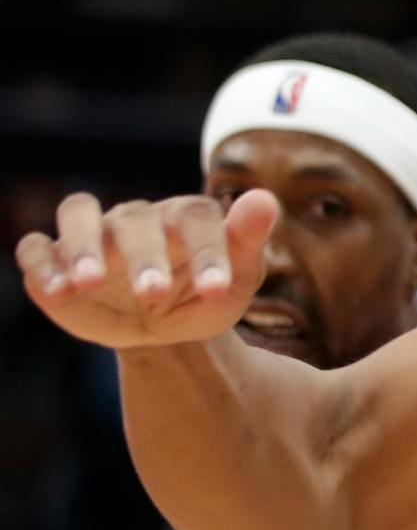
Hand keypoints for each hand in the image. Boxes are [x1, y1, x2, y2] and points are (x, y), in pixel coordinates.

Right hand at [15, 189, 277, 349]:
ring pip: (78, 215)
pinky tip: (57, 290)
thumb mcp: (236, 281)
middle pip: (135, 220)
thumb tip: (265, 198)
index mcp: (185, 218)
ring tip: (90, 280)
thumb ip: (248, 242)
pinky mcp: (56, 258)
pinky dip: (42, 263)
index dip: (208, 250)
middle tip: (154, 292)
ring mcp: (93, 234)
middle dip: (144, 255)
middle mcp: (137, 218)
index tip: (217, 289)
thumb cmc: (203, 297)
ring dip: (81, 244)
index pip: (196, 218)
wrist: (165, 330)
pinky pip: (38, 248)